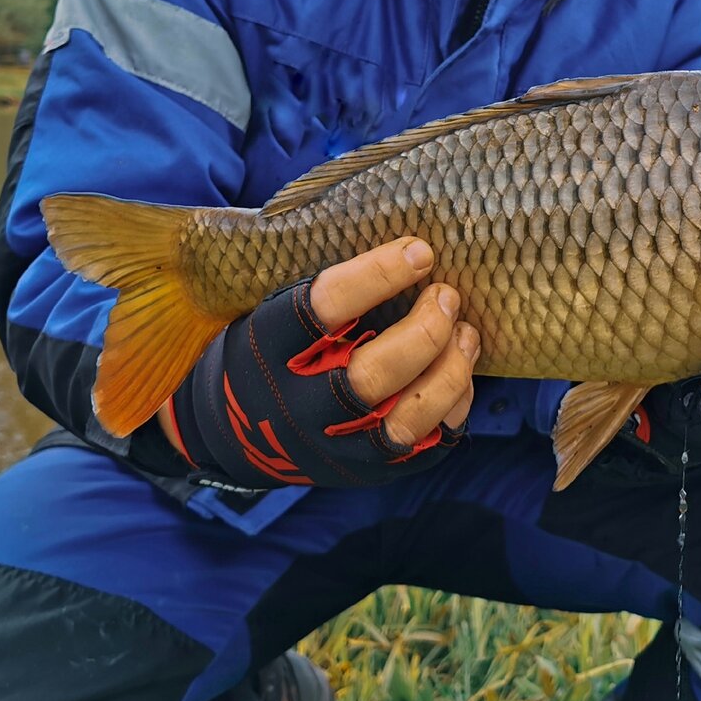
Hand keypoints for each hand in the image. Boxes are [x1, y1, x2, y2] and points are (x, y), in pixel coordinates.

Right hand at [161, 238, 479, 490]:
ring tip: (465, 332)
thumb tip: (402, 231)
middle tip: (446, 295)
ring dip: (450, 371)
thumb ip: (323, 279)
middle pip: (372, 377)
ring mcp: (336, 445)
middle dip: (424, 331)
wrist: (234, 428)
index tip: (420, 250)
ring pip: (406, 420)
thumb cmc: (272, 345)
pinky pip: (426, 445)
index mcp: (269, 347)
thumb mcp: (270, 303)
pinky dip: (454, 406)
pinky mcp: (369, 469)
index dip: (379, 275)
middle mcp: (301, 404)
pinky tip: (461, 372)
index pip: (324, 308)